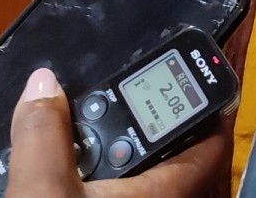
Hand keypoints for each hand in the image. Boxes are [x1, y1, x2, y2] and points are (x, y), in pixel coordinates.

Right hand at [6, 68, 230, 197]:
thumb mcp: (43, 192)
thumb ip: (44, 134)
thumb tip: (43, 82)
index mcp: (164, 192)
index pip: (212, 142)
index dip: (210, 104)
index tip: (196, 69)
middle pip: (167, 152)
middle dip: (140, 118)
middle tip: (113, 87)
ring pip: (132, 175)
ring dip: (107, 148)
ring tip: (73, 116)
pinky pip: (103, 190)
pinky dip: (85, 174)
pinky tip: (53, 164)